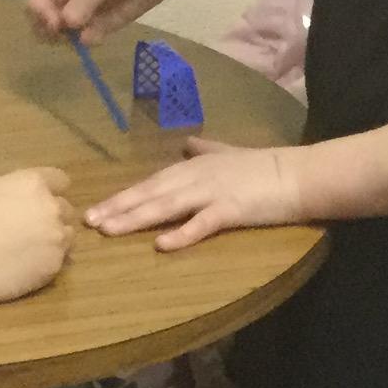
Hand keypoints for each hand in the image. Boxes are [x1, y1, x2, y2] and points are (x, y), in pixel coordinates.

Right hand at [0, 168, 74, 305]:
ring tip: (30, 250)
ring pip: (67, 236)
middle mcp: (52, 208)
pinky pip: (58, 261)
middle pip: (65, 208)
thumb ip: (8, 186)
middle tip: (30, 227)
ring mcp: (56, 239)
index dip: (49, 189)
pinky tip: (25, 267)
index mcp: (33, 183)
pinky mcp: (54, 267)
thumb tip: (15, 195)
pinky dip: (45, 262)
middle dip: (51, 215)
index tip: (38, 200)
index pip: (59, 179)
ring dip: (53, 239)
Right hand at [27, 0, 173, 40]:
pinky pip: (84, 41)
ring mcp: (79, 14)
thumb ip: (80, 4)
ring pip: (61, 36)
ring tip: (87, 33)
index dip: (41, 15)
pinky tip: (99, 36)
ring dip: (70, 40)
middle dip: (51, 32)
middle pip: (41, 23)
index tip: (56, 24)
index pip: (34, 2)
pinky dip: (90, 41)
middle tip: (66, 34)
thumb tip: (67, 25)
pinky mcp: (97, 26)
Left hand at [86, 139, 307, 253]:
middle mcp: (196, 176)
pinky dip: (181, 233)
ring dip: (136, 218)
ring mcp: (213, 192)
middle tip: (89, 222)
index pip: (149, 182)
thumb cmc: (263, 167)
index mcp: (192, 166)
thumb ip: (206, 149)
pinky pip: (202, 223)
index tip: (95, 210)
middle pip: (150, 193)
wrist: (298, 174)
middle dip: (118, 208)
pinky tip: (161, 244)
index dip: (121, 197)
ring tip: (110, 230)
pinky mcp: (232, 209)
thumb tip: (189, 143)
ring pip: (167, 205)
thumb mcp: (228, 153)